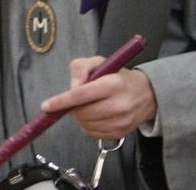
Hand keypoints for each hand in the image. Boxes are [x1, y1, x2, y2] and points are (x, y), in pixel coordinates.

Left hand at [41, 57, 156, 140]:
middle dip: (72, 107)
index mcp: (113, 84)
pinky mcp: (118, 133)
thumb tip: (72, 86)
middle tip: (77, 100)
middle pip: (81, 112)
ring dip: (80, 116)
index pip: (81, 95)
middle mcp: (118, 104)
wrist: (149, 95)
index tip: (47, 106)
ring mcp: (119, 122)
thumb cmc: (121, 77)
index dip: (61, 101)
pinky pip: (91, 133)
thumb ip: (82, 67)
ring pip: (84, 124)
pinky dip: (88, 124)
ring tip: (90, 105)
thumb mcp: (102, 62)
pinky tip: (97, 114)